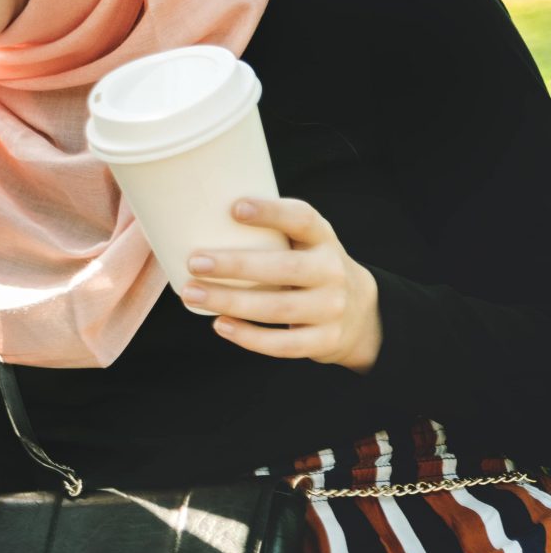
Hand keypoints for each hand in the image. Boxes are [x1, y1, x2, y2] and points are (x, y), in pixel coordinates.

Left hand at [180, 197, 381, 371]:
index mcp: (323, 239)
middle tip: (194, 262)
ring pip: (279, 308)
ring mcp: (332, 309)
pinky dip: (250, 337)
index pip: (303, 219)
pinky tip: (220, 325)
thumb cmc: (309, 268)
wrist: (361, 314)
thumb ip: (267, 233)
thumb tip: (192, 220)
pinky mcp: (325, 341)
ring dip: (231, 302)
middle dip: (237, 266)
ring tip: (191, 294)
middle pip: (285, 268)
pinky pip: (283, 344)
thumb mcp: (303, 244)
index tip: (234, 208)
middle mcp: (332, 272)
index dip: (272, 212)